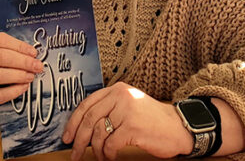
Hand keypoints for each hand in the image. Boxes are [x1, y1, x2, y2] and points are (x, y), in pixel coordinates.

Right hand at [0, 32, 42, 118]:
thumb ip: (4, 51)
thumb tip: (30, 54)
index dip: (19, 45)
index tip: (33, 52)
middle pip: (0, 56)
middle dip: (22, 61)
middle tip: (36, 65)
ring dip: (18, 75)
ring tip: (30, 76)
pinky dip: (13, 91)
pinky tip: (23, 88)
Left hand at [62, 82, 193, 160]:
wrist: (177, 127)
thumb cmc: (152, 119)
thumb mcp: (129, 105)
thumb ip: (109, 109)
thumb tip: (82, 127)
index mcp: (117, 90)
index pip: (87, 104)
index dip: (73, 122)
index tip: (67, 136)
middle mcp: (121, 97)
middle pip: (89, 119)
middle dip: (79, 140)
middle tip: (74, 153)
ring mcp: (127, 111)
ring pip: (98, 133)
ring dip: (96, 150)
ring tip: (100, 157)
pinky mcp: (133, 127)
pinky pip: (110, 144)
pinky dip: (107, 155)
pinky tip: (111, 157)